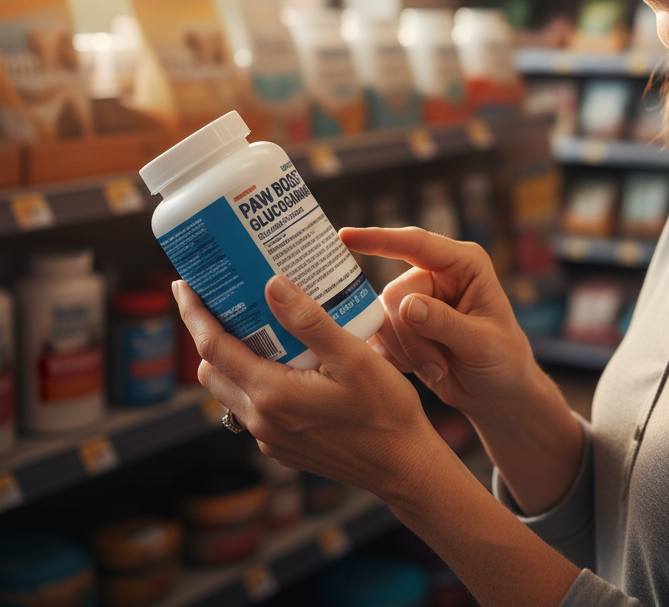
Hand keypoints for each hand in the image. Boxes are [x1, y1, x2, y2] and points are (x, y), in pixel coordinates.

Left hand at [172, 275, 446, 502]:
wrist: (402, 466)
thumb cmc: (385, 411)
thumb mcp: (353, 357)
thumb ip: (309, 321)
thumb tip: (272, 285)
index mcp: (272, 394)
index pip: (213, 347)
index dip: (194, 312)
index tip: (184, 284)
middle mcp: (261, 420)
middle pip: (212, 369)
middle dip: (209, 331)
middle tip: (225, 297)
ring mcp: (270, 438)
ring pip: (229, 389)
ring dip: (231, 356)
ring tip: (256, 323)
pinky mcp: (283, 446)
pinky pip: (252, 407)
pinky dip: (254, 378)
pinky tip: (285, 360)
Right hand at [343, 227, 535, 417]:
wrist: (497, 391)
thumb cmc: (503, 359)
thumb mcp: (483, 343)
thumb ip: (444, 323)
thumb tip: (406, 306)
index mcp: (463, 264)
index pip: (416, 244)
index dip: (379, 239)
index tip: (346, 236)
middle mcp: (436, 275)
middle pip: (395, 294)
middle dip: (411, 337)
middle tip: (439, 364)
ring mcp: (416, 299)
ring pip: (383, 319)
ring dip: (406, 351)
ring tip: (439, 367)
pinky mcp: (401, 326)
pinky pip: (378, 336)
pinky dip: (394, 357)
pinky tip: (417, 369)